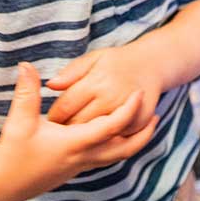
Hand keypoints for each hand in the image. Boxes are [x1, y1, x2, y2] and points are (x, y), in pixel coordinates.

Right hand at [0, 63, 157, 200]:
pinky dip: (120, 147)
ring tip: (146, 124)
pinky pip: (107, 158)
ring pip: (117, 156)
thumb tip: (26, 65)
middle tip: (156, 115)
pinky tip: (119, 134)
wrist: (4, 183)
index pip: (110, 127)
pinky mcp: (77, 168)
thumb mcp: (18, 121)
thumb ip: (27, 92)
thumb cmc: (12, 152)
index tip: (139, 92)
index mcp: (74, 143)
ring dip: (134, 141)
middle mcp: (83, 156)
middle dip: (143, 133)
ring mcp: (81, 165)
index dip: (128, 109)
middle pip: (124, 149)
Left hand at [45, 46, 162, 132]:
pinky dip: (104, 142)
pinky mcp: (138, 123)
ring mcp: (125, 113)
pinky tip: (96, 140)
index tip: (47, 121)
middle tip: (56, 134)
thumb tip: (51, 85)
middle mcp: (110, 99)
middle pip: (77, 125)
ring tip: (74, 138)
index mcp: (95, 83)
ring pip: (95, 136)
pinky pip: (115, 140)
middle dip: (64, 131)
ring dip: (82, 139)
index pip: (65, 108)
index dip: (53, 117)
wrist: (152, 64)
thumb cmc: (118, 61)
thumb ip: (71, 72)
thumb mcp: (94, 58)